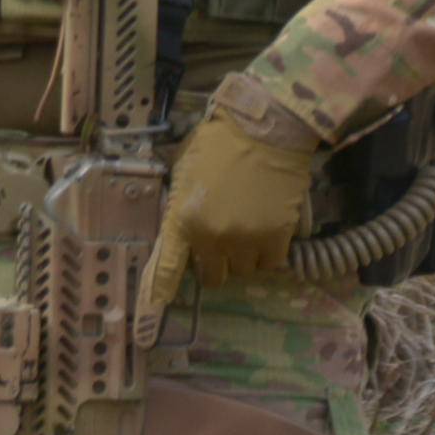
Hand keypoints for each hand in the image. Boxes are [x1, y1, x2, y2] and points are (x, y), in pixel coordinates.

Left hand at [139, 78, 323, 320]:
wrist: (263, 130)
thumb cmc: (216, 143)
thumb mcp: (182, 171)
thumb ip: (180, 204)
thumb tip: (181, 225)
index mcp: (184, 220)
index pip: (170, 266)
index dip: (162, 288)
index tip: (157, 304)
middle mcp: (214, 237)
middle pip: (214, 276)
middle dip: (216, 264)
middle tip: (221, 243)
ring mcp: (247, 240)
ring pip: (245, 270)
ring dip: (244, 256)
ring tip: (246, 227)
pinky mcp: (277, 237)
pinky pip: (271, 262)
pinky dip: (268, 251)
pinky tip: (267, 228)